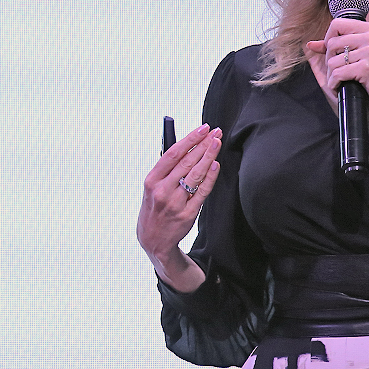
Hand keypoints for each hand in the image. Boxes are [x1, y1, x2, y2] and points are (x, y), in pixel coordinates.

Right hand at [137, 123, 219, 290]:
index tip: (202, 129)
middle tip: (216, 133)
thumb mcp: (151, 188)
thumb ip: (166, 170)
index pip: (172, 154)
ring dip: (209, 156)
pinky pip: (202, 192)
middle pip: (187, 162)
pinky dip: (210, 177)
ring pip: (196, 174)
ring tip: (218, 143)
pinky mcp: (188, 213)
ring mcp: (176, 203)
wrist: (153, 240)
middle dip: (204, 144)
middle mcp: (162, 191)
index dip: (190, 139)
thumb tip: (186, 147)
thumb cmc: (153, 210)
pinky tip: (216, 165)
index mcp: (151, 181)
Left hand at [305, 18, 368, 127]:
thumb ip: (332, 47)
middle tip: (342, 70)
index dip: (329, 39)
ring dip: (332, 75)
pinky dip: (335, 84)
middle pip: (331, 43)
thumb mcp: (355, 56)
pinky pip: (337, 74)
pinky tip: (343, 87)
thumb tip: (310, 44)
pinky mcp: (366, 67)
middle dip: (330, 60)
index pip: (336, 24)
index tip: (335, 53)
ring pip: (332, 61)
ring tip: (345, 80)